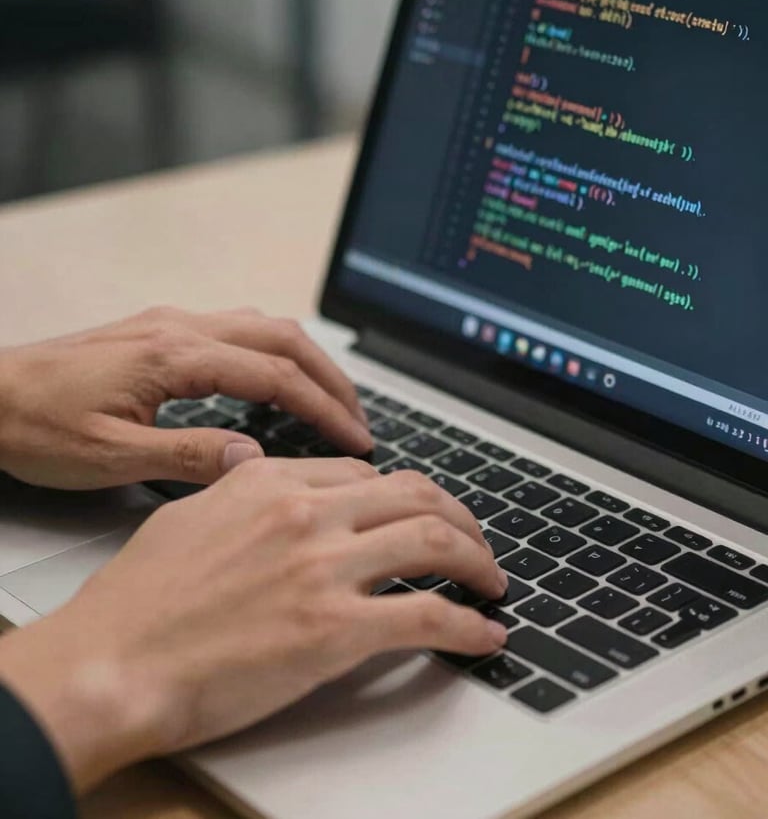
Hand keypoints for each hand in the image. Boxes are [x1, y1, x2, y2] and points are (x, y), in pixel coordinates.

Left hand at [0, 307, 371, 488]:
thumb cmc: (35, 425)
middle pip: (282, 338)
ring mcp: (170, 324)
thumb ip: (188, 455)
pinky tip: (274, 382)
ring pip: (262, 326)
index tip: (357, 439)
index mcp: (174, 355)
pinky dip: (272, 353)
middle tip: (360, 417)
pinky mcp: (159, 331)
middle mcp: (179, 327)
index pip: (274, 376)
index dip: (324, 408)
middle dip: (330, 377)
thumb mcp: (110, 456)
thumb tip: (254, 458)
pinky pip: (235, 330)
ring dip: (305, 360)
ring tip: (330, 399)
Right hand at [0, 460, 508, 792]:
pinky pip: (428, 616)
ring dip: (478, 561)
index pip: (364, 473)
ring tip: (492, 581)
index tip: (420, 513)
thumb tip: (257, 474)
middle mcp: (305, 513)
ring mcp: (324, 568)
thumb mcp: (186, 517)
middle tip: (475, 542)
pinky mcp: (335, 630)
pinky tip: (484, 636)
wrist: (112, 663)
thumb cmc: (137, 601)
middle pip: (415, 494)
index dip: (404, 494)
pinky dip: (468, 626)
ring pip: (435, 540)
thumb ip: (235, 490)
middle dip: (460, 516)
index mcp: (269, 482)